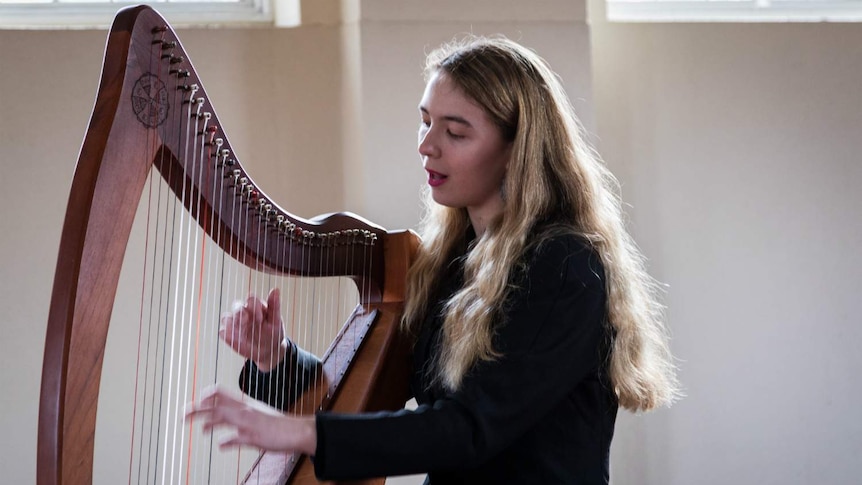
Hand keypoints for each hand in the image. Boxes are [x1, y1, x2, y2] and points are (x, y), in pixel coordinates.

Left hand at [185, 385, 316, 453]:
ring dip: (207, 422)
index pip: (220, 393)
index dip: (206, 396)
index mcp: (244, 403)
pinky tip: (221, 445)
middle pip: (215, 405)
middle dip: (197, 409)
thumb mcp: (258, 419)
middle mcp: (244, 410)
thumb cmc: (278, 424)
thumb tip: (224, 441)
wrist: (296, 430)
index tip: (197, 402)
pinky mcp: (253, 436)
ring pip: (222, 417)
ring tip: (199, 428)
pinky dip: (227, 442)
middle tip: (183, 414)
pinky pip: (236, 438)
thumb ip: (240, 427)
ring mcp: (248, 423)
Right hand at [220, 288, 286, 370]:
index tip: (260, 317)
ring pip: (226, 317)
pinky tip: (233, 338)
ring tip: (238, 329)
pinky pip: (223, 332)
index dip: (254, 306)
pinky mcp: (230, 336)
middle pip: (236, 306)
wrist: (270, 350)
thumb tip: (275, 289)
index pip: (251, 299)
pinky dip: (226, 334)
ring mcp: (235, 324)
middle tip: (246, 320)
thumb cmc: (273, 332)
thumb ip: (274, 305)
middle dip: (240, 312)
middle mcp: (243, 313)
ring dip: (230, 322)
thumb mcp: (276, 320)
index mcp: (255, 306)